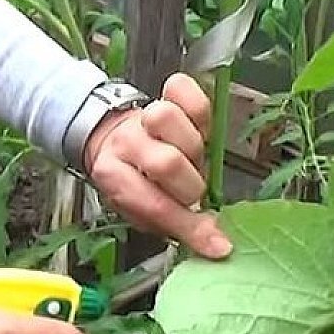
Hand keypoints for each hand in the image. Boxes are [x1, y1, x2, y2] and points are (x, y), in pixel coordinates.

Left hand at [84, 73, 232, 259]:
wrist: (114, 141)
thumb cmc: (136, 183)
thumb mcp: (145, 213)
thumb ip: (177, 226)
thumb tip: (218, 244)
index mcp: (114, 178)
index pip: (156, 206)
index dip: (191, 226)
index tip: (218, 245)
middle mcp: (125, 144)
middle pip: (168, 163)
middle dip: (190, 187)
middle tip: (189, 192)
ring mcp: (143, 116)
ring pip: (168, 119)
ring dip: (191, 146)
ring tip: (191, 159)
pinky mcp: (163, 93)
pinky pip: (184, 88)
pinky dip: (195, 104)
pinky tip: (196, 125)